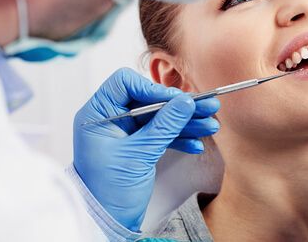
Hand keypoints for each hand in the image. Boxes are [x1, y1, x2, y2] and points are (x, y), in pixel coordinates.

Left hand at [73, 68, 219, 230]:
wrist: (107, 222)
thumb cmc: (108, 192)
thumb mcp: (139, 154)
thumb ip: (164, 125)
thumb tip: (184, 102)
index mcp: (98, 114)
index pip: (125, 84)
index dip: (152, 88)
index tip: (176, 99)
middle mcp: (111, 119)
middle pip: (149, 100)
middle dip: (178, 106)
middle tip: (205, 106)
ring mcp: (125, 132)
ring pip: (159, 117)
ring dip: (185, 121)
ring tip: (209, 124)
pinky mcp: (138, 145)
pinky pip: (161, 133)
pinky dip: (178, 137)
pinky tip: (196, 142)